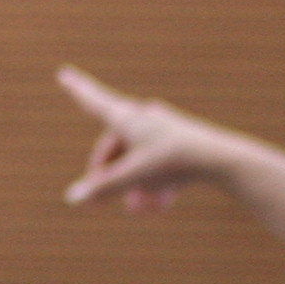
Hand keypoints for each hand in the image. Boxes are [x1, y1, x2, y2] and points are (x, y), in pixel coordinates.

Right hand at [59, 67, 239, 214]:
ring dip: (134, 187)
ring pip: (135, 161)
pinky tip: (158, 206)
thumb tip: (73, 198)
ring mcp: (161, 129)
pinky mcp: (177, 142)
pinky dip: (153, 184)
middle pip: (113, 148)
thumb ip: (102, 188)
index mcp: (127, 117)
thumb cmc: (173, 162)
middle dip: (109, 178)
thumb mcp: (133, 177)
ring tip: (140, 211)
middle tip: (99, 203)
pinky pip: (155, 164)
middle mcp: (142, 117)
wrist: (220, 159)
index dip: (78, 89)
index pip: (94, 101)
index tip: (64, 73)